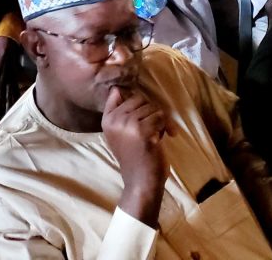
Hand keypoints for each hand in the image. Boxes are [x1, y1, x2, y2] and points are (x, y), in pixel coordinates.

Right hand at [102, 87, 170, 224]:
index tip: (139, 115)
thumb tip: (116, 88)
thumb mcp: (118, 133)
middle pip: (140, 99)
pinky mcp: (143, 131)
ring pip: (153, 107)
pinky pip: (160, 117)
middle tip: (150, 130)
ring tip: (153, 137)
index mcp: (107, 119)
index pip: (120, 93)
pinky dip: (165, 127)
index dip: (134, 103)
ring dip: (158, 121)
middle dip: (150, 113)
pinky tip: (159, 140)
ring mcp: (128, 124)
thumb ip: (118, 112)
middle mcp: (115, 119)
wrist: (140, 182)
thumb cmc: (133, 157)